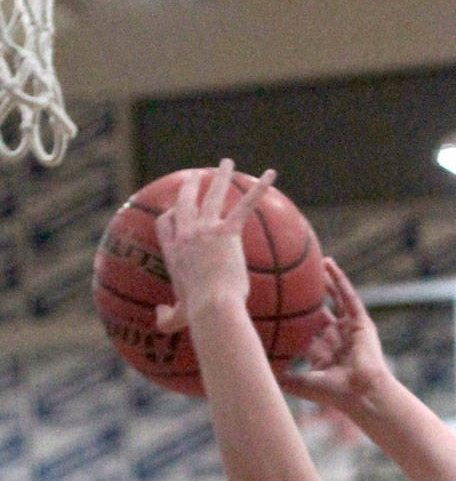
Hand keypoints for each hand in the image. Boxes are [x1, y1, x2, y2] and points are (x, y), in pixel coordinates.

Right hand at [154, 158, 276, 331]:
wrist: (212, 308)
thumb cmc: (197, 315)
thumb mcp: (177, 318)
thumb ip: (166, 318)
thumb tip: (159, 316)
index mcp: (173, 253)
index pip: (165, 223)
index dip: (170, 215)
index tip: (175, 210)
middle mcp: (186, 235)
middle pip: (185, 202)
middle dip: (191, 186)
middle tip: (196, 175)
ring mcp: (205, 231)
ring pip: (213, 195)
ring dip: (221, 176)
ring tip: (226, 162)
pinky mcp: (227, 233)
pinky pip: (246, 205)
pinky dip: (259, 188)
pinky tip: (271, 175)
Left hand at [277, 258, 389, 414]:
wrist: (362, 394)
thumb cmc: (334, 394)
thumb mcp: (302, 385)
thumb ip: (282, 378)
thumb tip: (257, 373)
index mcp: (323, 356)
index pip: (304, 334)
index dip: (291, 321)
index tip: (274, 308)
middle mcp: (337, 341)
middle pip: (320, 314)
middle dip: (308, 299)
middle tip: (291, 281)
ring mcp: (350, 331)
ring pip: (336, 301)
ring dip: (326, 283)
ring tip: (315, 264)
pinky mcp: (362, 324)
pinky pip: (349, 296)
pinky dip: (339, 280)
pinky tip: (329, 264)